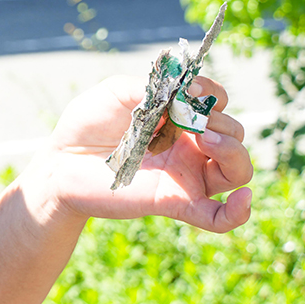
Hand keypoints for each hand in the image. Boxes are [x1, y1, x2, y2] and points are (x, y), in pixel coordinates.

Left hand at [36, 74, 253, 232]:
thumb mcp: (118, 91)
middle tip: (192, 119)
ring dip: (233, 152)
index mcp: (179, 118)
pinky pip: (218, 217)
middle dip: (223, 123)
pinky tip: (243, 199)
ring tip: (205, 141)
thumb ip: (152, 86)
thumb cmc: (88, 124)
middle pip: (234, 135)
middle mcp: (189, 146)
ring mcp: (185, 175)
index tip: (192, 88)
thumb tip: (187, 90)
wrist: (61, 161)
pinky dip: (239, 212)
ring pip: (237, 170)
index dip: (214, 94)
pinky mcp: (175, 202)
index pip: (218, 104)